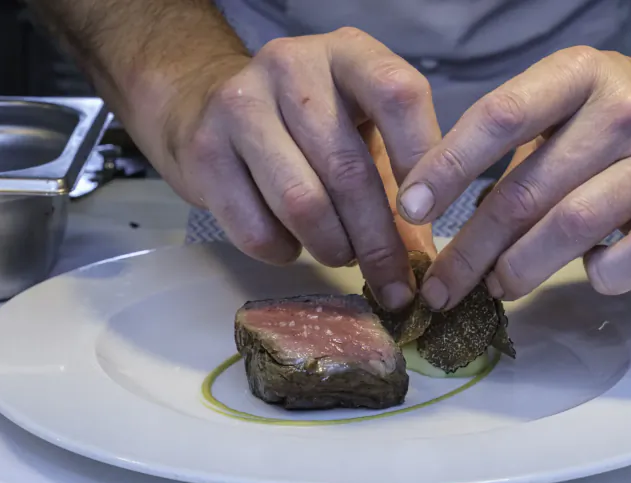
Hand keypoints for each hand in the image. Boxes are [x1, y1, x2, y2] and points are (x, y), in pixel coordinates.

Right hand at [160, 28, 440, 309]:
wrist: (206, 106)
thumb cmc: (306, 126)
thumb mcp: (361, 134)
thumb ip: (399, 185)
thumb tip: (422, 260)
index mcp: (348, 53)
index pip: (398, 95)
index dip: (421, 162)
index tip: (425, 217)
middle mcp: (292, 66)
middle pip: (348, 168)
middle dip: (378, 241)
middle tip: (393, 282)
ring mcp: (241, 105)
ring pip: (302, 204)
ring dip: (333, 248)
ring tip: (342, 255)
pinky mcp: (205, 151)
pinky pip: (257, 230)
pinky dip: (285, 253)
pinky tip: (292, 243)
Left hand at [397, 45, 630, 308]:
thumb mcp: (576, 98)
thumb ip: (520, 144)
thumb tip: (448, 209)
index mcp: (579, 76)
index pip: (499, 117)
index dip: (447, 166)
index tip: (410, 207)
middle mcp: (620, 114)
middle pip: (525, 190)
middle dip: (470, 248)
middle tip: (441, 285)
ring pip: (570, 226)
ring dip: (519, 269)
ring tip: (493, 289)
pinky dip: (602, 274)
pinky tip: (587, 274)